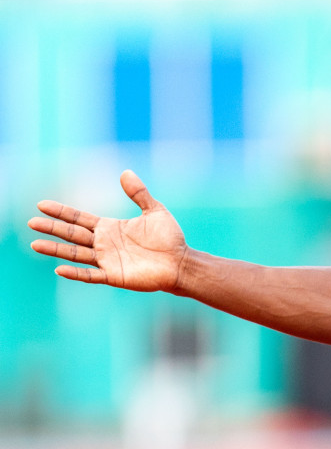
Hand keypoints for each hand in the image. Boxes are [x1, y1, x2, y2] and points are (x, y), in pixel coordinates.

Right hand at [28, 170, 187, 291]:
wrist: (181, 262)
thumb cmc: (170, 239)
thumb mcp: (155, 211)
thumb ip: (139, 193)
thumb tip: (126, 172)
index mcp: (110, 227)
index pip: (79, 218)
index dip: (61, 212)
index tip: (42, 205)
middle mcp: (104, 243)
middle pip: (72, 234)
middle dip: (52, 228)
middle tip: (31, 222)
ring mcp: (107, 260)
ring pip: (76, 254)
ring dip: (56, 250)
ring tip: (36, 244)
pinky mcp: (115, 276)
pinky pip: (91, 274)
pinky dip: (76, 272)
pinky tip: (60, 269)